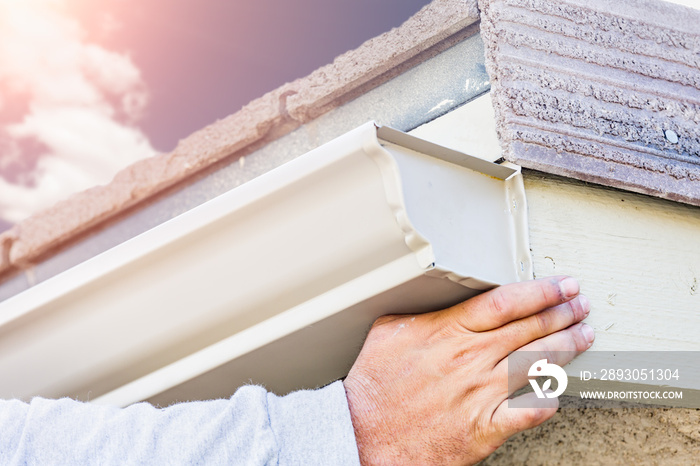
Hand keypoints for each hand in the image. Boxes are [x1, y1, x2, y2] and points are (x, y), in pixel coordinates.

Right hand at [343, 276, 593, 464]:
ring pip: (537, 365)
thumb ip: (421, 313)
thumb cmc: (373, 387)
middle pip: (530, 329)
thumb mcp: (388, 332)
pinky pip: (528, 412)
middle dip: (563, 313)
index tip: (560, 285)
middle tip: (581, 305)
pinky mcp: (484, 428)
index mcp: (447, 332)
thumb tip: (442, 301)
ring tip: (584, 336)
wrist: (362, 436)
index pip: (506, 303)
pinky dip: (549, 401)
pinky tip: (561, 391)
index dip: (541, 291)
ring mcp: (480, 394)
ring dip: (566, 348)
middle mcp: (469, 359)